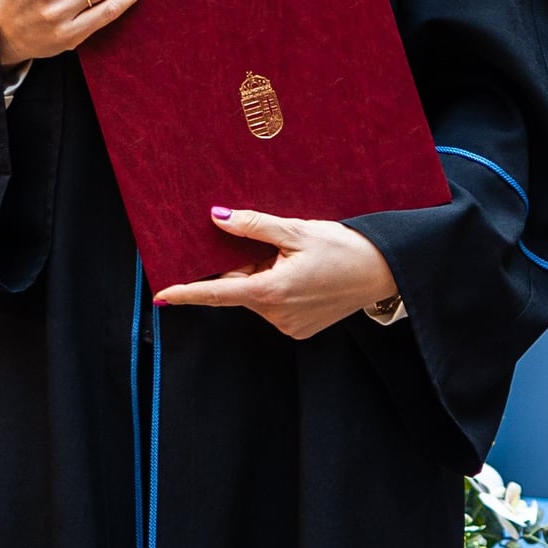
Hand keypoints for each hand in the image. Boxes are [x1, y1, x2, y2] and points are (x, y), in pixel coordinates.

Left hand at [155, 208, 398, 341]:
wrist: (385, 271)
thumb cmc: (344, 248)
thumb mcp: (297, 230)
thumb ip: (253, 226)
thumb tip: (217, 217)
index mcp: (271, 292)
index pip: (218, 293)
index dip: (187, 294)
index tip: (162, 296)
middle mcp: (277, 316)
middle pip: (241, 289)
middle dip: (245, 266)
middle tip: (274, 246)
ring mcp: (290, 326)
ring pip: (258, 297)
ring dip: (264, 277)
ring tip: (296, 259)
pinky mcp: (301, 330)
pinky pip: (275, 307)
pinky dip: (278, 289)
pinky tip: (303, 274)